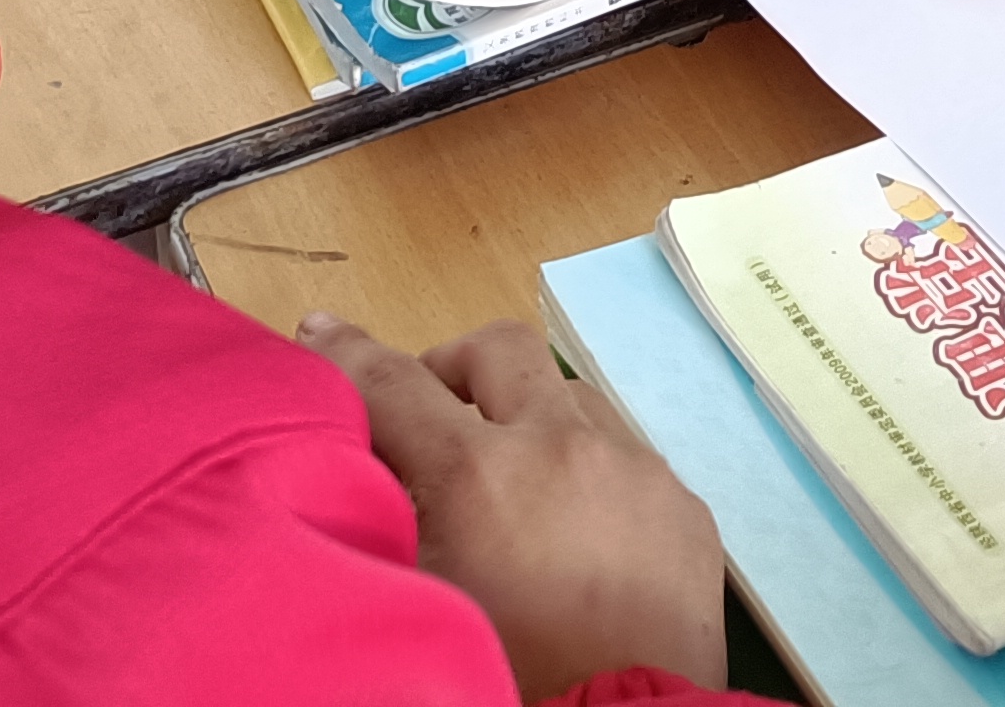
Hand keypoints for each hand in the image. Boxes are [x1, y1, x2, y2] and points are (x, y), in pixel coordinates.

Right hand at [302, 314, 726, 694]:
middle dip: (453, 367)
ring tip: (511, 482)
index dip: (349, 354)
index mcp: (479, 474)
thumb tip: (372, 462)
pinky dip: (589, 474)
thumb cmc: (502, 680)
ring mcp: (635, 469)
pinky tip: (578, 534)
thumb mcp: (418, 595)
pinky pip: (626, 457)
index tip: (321, 332)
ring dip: (530, 419)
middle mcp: (562, 446)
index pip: (395, 384)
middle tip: (432, 413)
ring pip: (571, 397)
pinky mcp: (684, 506)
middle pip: (499, 348)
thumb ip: (390, 515)